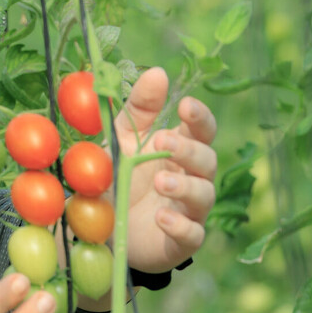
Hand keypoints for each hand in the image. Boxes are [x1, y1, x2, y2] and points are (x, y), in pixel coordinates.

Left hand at [114, 67, 217, 272]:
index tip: (185, 106)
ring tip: (160, 180)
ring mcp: (189, 210)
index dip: (199, 117)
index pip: (202, 129)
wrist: (104, 227)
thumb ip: (139, 109)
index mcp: (179, 149)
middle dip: (188, 149)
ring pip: (204, 195)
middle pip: (207, 159)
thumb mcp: (123, 139)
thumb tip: (158, 72)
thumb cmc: (121, 175)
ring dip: (184, 185)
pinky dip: (180, 225)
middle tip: (162, 143)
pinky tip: (163, 217)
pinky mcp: (181, 240)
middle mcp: (192, 177)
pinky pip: (192, 233)